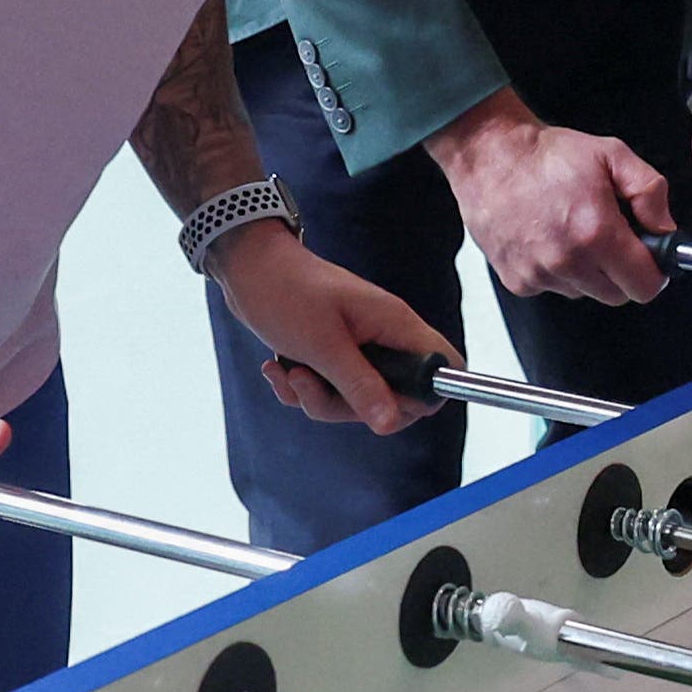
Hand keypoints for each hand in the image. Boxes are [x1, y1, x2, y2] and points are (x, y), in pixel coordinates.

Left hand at [211, 223, 453, 429]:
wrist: (248, 268)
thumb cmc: (287, 293)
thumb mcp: (322, 346)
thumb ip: (360, 386)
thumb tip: (391, 423)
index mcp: (396, 325)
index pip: (444, 367)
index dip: (425, 396)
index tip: (382, 405)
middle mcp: (386, 337)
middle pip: (394, 397)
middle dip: (348, 405)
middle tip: (311, 384)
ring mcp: (361, 346)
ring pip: (357, 399)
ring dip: (316, 397)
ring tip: (289, 372)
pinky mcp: (336, 353)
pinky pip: (331, 390)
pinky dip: (302, 388)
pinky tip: (278, 368)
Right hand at [429, 91, 676, 302]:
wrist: (491, 156)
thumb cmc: (549, 155)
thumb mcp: (613, 156)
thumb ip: (650, 192)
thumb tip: (665, 230)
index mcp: (596, 232)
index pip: (644, 286)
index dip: (654, 272)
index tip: (648, 256)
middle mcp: (567, 261)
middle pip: (617, 295)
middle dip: (621, 272)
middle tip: (610, 238)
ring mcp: (539, 274)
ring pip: (584, 293)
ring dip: (588, 271)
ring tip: (573, 231)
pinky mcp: (517, 280)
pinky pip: (553, 288)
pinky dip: (558, 271)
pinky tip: (549, 238)